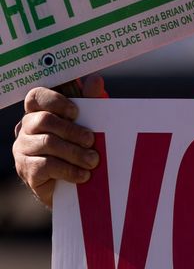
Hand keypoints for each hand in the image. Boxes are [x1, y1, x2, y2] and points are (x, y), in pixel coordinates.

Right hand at [13, 75, 107, 206]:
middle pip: (43, 120)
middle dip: (72, 130)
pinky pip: (46, 166)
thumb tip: (96, 79)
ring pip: (47, 143)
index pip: (35, 97)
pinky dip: (68, 170)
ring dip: (74, 153)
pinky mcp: (27, 170)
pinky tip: (83, 176)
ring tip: (93, 162)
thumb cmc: (80, 150)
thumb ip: (91, 103)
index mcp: (39, 113)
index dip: (55, 101)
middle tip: (91, 141)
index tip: (75, 112)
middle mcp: (26, 128)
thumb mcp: (89, 125)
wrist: (73, 188)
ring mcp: (23, 149)